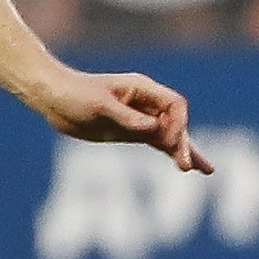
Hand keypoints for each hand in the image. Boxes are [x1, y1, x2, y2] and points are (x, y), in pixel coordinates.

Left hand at [39, 69, 213, 173]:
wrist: (53, 98)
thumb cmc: (75, 94)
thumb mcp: (100, 106)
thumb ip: (128, 118)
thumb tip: (154, 129)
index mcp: (142, 89)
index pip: (174, 105)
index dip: (178, 123)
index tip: (168, 141)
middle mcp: (146, 103)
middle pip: (176, 122)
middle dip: (183, 143)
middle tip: (187, 165)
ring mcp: (140, 118)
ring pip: (170, 135)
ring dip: (185, 151)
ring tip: (206, 170)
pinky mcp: (131, 132)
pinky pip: (157, 142)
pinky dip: (170, 153)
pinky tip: (186, 166)